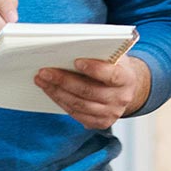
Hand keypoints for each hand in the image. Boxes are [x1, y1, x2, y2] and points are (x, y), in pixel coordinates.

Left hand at [34, 54, 150, 128]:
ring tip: (42, 80)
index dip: (94, 69)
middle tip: (45, 71)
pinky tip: (51, 91)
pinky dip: (61, 102)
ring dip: (57, 92)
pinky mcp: (101, 123)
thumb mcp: (114, 56)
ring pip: (79, 105)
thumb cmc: (115, 66)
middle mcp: (121, 98)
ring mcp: (111, 113)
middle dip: (64, 81)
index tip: (76, 61)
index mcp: (127, 78)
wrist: (127, 88)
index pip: (111, 75)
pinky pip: (77, 114)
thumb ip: (100, 53)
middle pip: (89, 92)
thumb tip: (72, 48)